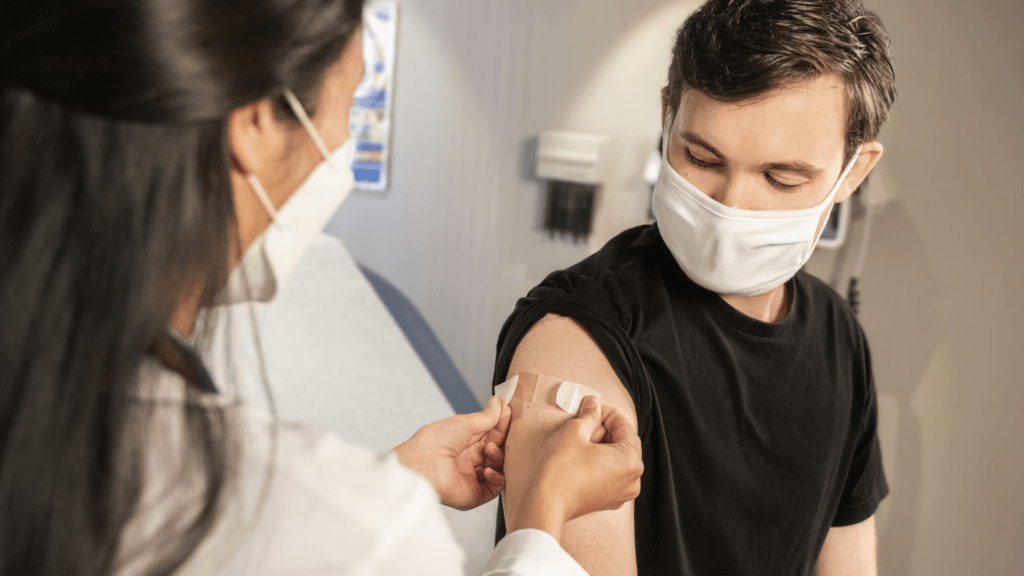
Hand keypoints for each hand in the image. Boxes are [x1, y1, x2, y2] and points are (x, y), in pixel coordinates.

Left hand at [393, 395, 511, 509]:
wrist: (422, 465)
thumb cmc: (434, 442)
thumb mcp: (463, 422)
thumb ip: (485, 416)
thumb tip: (499, 404)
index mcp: (460, 442)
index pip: (487, 433)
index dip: (499, 424)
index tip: (508, 412)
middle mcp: (466, 460)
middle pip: (494, 449)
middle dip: (501, 438)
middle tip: (508, 428)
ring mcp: (470, 477)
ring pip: (497, 467)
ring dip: (498, 456)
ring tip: (490, 449)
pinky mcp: (474, 494)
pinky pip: (494, 488)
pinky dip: (497, 478)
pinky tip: (488, 469)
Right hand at [508, 396, 642, 541]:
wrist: (545, 504)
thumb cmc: (560, 468)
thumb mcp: (574, 431)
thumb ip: (589, 414)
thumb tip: (594, 403)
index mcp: (631, 461)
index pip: (624, 426)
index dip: (606, 412)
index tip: (591, 407)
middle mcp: (633, 480)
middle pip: (624, 443)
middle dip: (605, 429)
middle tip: (583, 422)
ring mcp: (621, 494)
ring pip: (617, 459)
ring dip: (602, 445)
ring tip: (580, 440)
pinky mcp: (608, 501)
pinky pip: (610, 474)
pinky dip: (600, 462)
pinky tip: (580, 456)